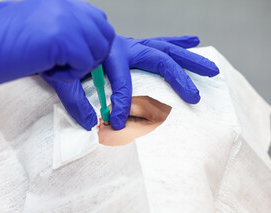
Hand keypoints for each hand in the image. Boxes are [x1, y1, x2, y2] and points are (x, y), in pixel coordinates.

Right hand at [0, 0, 114, 100]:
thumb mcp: (34, 22)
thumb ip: (61, 24)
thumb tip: (80, 39)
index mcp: (61, 2)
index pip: (98, 21)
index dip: (93, 43)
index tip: (76, 56)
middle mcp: (67, 6)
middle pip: (104, 35)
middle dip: (91, 56)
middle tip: (68, 64)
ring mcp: (66, 19)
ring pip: (97, 50)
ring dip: (79, 66)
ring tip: (55, 66)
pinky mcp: (62, 38)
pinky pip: (84, 63)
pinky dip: (69, 74)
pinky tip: (49, 70)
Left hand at [47, 35, 218, 130]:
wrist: (60, 30)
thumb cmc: (61, 54)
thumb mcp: (63, 77)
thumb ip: (75, 100)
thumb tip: (90, 124)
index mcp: (109, 53)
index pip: (123, 81)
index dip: (123, 104)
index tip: (120, 125)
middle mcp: (125, 45)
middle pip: (160, 59)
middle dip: (179, 78)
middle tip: (196, 95)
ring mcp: (131, 42)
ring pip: (166, 49)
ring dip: (189, 60)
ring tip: (210, 68)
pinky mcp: (133, 43)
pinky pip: (159, 41)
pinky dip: (177, 42)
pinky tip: (193, 42)